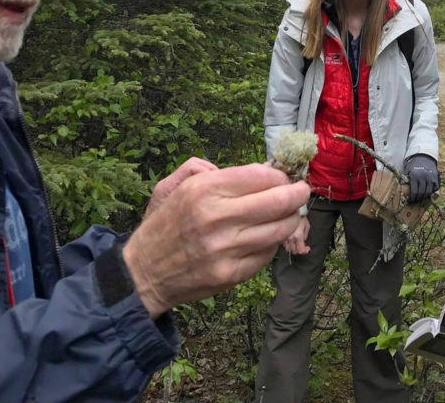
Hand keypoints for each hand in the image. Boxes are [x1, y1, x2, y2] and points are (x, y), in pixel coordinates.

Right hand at [123, 163, 310, 318]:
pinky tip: (266, 237)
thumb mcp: (176, 185)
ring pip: (279, 230)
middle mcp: (215, 218)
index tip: (285, 177)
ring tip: (290, 214)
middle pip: (278, 201)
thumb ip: (208, 169)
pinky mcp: (230, 275)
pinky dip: (272, 243)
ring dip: (291, 220)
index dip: (279, 175)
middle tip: (301, 192)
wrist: (143, 272)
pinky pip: (267, 254)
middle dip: (297, 194)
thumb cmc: (166, 223)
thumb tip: (252, 171)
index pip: (260, 175)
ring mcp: (225, 249)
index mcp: (203, 190)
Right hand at [283, 215, 310, 254]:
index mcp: (298, 236)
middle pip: (294, 252)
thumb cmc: (300, 215)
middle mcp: (290, 238)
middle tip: (302, 246)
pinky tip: (290, 240)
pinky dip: (287, 244)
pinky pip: (283, 244)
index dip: (305, 251)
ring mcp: (284, 237)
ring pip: (288, 249)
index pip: (301, 251)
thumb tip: (303, 240)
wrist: (292, 210)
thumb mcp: (307, 225)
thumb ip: (305, 235)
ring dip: (292, 248)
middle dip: (298, 250)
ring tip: (296, 243)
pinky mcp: (281, 235)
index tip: (307, 248)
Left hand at [405, 154, 438, 201]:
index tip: (411, 200)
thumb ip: (405, 178)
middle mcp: (423, 176)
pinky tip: (427, 193)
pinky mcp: (436, 177)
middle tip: (416, 201)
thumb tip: (400, 188)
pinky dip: (432, 191)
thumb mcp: (407, 170)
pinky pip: (435, 188)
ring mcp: (430, 177)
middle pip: (421, 192)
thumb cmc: (413, 165)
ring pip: (428, 191)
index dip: (413, 197)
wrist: (424, 157)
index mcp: (415, 175)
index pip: (414, 191)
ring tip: (421, 198)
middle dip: (418, 198)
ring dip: (424, 196)